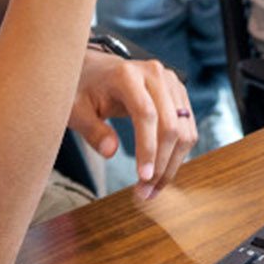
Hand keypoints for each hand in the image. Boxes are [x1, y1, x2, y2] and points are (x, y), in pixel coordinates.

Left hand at [70, 50, 196, 197]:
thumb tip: (110, 152)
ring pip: (184, 130)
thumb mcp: (76, 109)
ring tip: (153, 189)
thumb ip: (92, 130)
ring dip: (172, 164)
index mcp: (127, 74)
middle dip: (162, 164)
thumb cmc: (83, 89)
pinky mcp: (178, 94)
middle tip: (146, 193)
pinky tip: (162, 172)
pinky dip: (178, 154)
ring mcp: (171, 83)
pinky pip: (187, 129)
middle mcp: (155, 74)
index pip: (146, 114)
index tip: (143, 178)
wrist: (96, 69)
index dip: (147, 148)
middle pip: (170, 125)